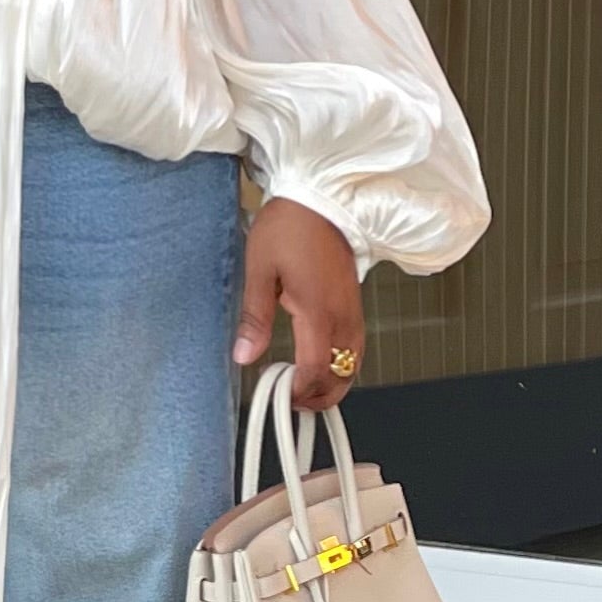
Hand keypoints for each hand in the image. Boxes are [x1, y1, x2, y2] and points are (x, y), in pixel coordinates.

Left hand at [233, 199, 364, 412]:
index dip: (298, 392)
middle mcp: (343, 316)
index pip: (315, 371)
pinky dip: (343, 364)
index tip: (278, 394)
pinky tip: (322, 363)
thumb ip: (255, 317)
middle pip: (343, 376)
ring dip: (334, 383)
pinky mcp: (355, 303)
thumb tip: (245, 355)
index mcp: (319, 311)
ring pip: (354, 364)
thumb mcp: (260, 270)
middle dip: (320, 398)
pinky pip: (356, 346)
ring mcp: (353, 310)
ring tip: (304, 389)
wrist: (322, 199)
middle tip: (292, 402)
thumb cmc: (290, 227)